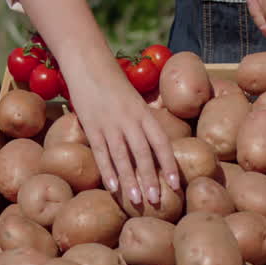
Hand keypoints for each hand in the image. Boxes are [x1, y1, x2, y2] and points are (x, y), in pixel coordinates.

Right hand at [68, 65, 179, 207]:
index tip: (176, 184)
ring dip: (130, 180)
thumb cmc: (114, 84)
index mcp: (144, 113)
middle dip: (151, 179)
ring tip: (137, 200)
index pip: (161, 142)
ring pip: (123, 157)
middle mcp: (130, 120)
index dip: (169, 164)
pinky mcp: (92, 126)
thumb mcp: (135, 101)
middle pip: (143, 154)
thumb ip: (144, 122)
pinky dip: (107, 171)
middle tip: (157, 201)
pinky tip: (113, 188)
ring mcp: (110, 124)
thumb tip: (155, 147)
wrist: (88, 63)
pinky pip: (101, 152)